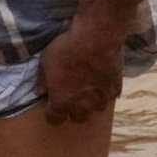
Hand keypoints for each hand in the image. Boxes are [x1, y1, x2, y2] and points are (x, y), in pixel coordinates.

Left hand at [30, 14, 128, 133]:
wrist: (96, 37)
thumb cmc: (67, 49)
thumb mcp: (45, 61)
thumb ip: (42, 80)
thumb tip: (40, 91)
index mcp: (62, 102)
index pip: (54, 119)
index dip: (52, 113)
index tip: (52, 104)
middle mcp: (83, 105)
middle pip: (78, 118)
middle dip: (74, 110)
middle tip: (72, 96)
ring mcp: (101, 97)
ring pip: (97, 109)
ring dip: (93, 102)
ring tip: (90, 90)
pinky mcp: (116, 86)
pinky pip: (112, 95)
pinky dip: (107, 91)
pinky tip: (104, 81)